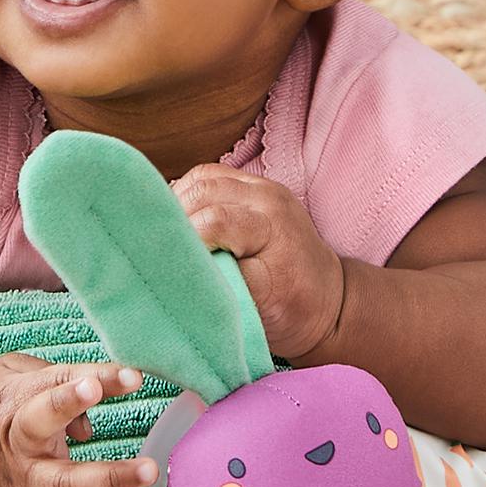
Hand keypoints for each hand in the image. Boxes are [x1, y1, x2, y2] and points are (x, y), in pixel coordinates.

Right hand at [0, 354, 155, 486]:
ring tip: (148, 472)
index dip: (95, 378)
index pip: (56, 384)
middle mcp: (19, 446)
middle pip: (45, 428)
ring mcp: (28, 485)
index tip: (131, 376)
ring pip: (66, 485)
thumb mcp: (7, 374)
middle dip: (75, 412)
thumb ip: (55, 379)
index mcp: (12, 404)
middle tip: (102, 395)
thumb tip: (90, 421)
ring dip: (108, 478)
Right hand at [172, 168, 345, 361]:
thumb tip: (180, 266)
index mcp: (271, 224)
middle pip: (202, 189)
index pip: (212, 220)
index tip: (165, 266)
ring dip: (178, 203)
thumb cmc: (292, 309)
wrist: (327, 301)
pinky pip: (208, 178)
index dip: (183, 242)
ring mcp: (260, 186)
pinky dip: (188, 196)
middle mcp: (267, 195)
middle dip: (173, 217)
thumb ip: (219, 278)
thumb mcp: (257, 303)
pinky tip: (181, 222)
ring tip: (168, 236)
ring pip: (201, 177)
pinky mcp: (251, 187)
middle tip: (158, 250)